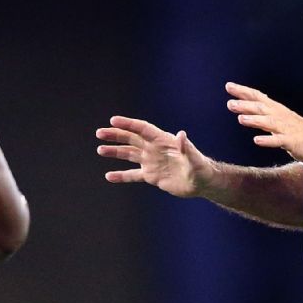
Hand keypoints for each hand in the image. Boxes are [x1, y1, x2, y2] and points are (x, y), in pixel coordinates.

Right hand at [96, 116, 213, 197]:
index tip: (113, 120)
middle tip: (100, 133)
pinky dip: (121, 176)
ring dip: (115, 152)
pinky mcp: (151, 176)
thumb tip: (181, 135)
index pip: (143, 129)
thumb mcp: (195, 158)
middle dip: (116, 135)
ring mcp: (151, 162)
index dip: (129, 124)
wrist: (203, 183)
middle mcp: (154, 149)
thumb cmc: (201, 167)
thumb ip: (186, 147)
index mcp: (163, 141)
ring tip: (100, 150)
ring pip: (129, 155)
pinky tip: (109, 176)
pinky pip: (133, 175)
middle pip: (131, 139)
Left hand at [225, 82, 302, 162]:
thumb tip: (243, 110)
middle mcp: (279, 116)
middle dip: (245, 105)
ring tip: (240, 119)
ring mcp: (286, 128)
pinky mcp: (292, 141)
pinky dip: (268, 140)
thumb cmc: (296, 130)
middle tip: (230, 103)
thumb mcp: (278, 119)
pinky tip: (257, 140)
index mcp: (276, 109)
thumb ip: (261, 115)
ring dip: (255, 120)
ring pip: (268, 122)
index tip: (229, 86)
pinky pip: (279, 140)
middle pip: (261, 108)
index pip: (257, 97)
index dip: (243, 91)